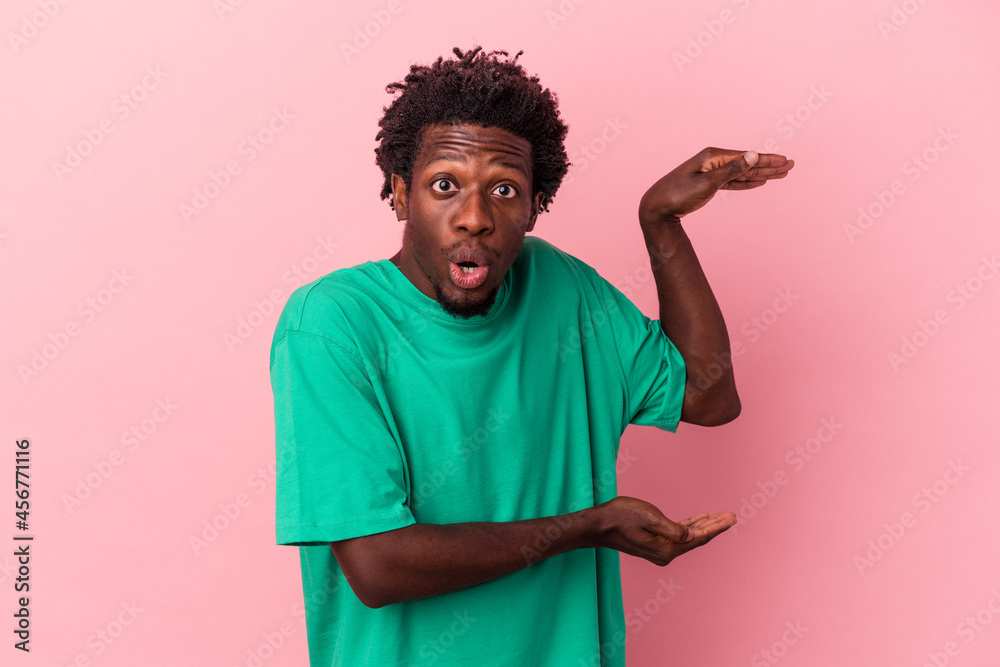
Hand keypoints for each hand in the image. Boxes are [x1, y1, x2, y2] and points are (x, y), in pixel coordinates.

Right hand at [589, 496, 735, 566]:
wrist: (598, 525)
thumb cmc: (620, 517)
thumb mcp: (648, 517)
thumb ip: (672, 528)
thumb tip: (691, 535)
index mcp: (666, 548)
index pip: (698, 537)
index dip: (716, 527)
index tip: (731, 517)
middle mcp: (665, 553)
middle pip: (697, 538)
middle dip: (715, 526)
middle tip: (732, 515)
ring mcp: (660, 550)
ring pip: (689, 537)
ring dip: (704, 526)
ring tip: (720, 516)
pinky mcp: (655, 544)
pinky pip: (678, 535)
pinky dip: (690, 526)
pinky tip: (698, 519)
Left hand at [638, 147, 793, 222]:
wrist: (657, 207)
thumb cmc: (678, 194)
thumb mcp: (707, 183)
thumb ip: (732, 170)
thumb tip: (753, 154)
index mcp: (714, 156)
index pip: (747, 157)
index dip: (768, 160)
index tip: (786, 161)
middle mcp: (714, 161)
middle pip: (748, 163)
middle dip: (770, 165)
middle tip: (790, 165)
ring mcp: (711, 172)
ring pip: (742, 173)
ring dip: (762, 173)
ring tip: (780, 173)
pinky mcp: (709, 184)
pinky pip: (733, 181)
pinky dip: (747, 182)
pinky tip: (759, 181)